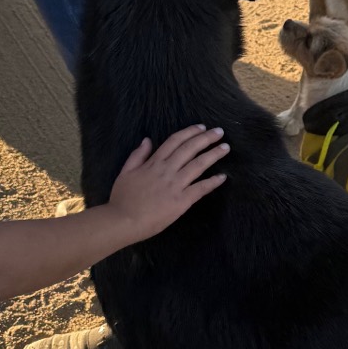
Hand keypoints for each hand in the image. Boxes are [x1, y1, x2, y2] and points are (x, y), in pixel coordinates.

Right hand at [105, 126, 228, 240]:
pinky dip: (212, 182)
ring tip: (225, 147)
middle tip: (219, 131)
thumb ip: (137, 156)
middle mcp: (167, 170)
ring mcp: (175, 185)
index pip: (174, 141)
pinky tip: (222, 177)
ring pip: (198, 165)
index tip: (201, 127)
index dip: (189, 132)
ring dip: (213, 154)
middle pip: (190, 149)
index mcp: (154, 163)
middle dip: (206, 138)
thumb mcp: (125, 172)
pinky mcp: (181, 201)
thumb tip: (147, 140)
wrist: (123, 221)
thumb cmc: (122, 199)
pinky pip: (200, 189)